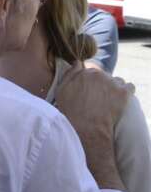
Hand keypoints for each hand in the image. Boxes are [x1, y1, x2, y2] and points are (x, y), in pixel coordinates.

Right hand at [55, 64, 131, 190]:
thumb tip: (78, 63)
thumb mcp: (61, 91)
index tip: (87, 91)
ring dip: (113, 88)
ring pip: (117, 81)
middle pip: (104, 76)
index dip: (89, 81)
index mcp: (85, 72)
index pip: (91, 71)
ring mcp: (113, 83)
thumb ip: (70, 74)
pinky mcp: (124, 92)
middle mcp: (99, 74)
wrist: (87, 129)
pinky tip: (118, 100)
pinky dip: (126, 92)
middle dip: (101, 84)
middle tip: (97, 98)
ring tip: (108, 100)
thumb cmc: (71, 111)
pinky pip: (129, 86)